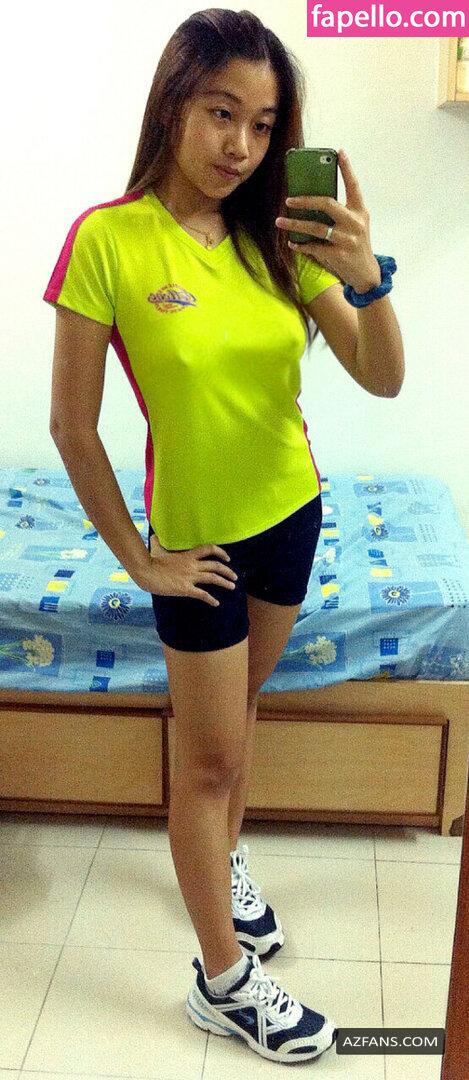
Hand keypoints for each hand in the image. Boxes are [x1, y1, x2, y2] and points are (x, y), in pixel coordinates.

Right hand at [134, 532, 238, 606]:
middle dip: (228, 571)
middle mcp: (192, 565)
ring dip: (225, 583)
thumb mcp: (157, 549)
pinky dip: (211, 599)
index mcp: (188, 555)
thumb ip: (158, 542)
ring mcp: (189, 577)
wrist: (146, 572)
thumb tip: (154, 536)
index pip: (208, 549)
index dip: (220, 552)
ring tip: (232, 587)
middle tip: (234, 577)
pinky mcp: (185, 588)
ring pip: (213, 578)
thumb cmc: (150, 561)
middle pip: (215, 566)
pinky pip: (202, 594)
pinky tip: (216, 603)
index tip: (227, 558)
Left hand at [275, 149, 380, 293]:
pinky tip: (292, 243)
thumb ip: (340, 213)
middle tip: (289, 199)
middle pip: (328, 204)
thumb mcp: (354, 226)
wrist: (366, 274)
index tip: (339, 152)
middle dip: (306, 200)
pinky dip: (301, 245)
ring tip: (280, 221)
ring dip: (295, 224)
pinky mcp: (338, 255)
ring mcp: (347, 239)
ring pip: (316, 227)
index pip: (354, 186)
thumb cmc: (355, 245)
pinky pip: (314, 247)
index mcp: (360, 211)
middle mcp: (355, 223)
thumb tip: (311, 200)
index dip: (347, 168)